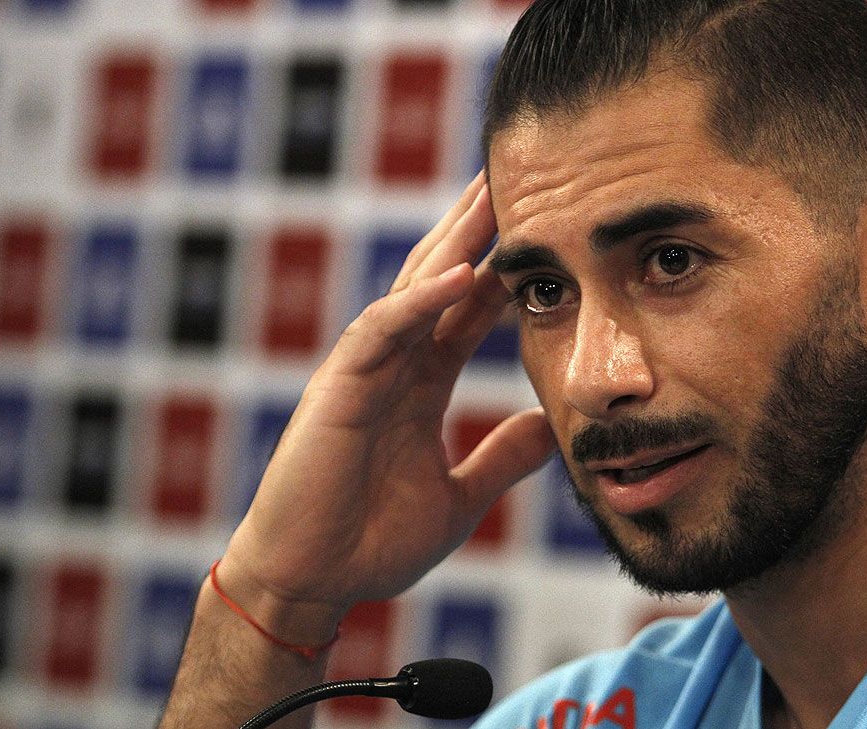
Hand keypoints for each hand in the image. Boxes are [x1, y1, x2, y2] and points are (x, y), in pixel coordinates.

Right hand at [220, 174, 557, 635]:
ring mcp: (364, 371)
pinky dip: (419, 302)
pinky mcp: (339, 388)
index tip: (550, 231)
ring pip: (413, 289)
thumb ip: (502, 458)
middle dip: (479, 231)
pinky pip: (382, 332)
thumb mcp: (460, 497)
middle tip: (521, 177)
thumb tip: (554, 428)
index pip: (469, 310)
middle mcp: (393, 365)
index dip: (505, 270)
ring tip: (493, 195)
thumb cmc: (371, 542)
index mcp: (420, 383)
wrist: (312, 581)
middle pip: (442, 280)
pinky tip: (460, 273)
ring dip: (454, 242)